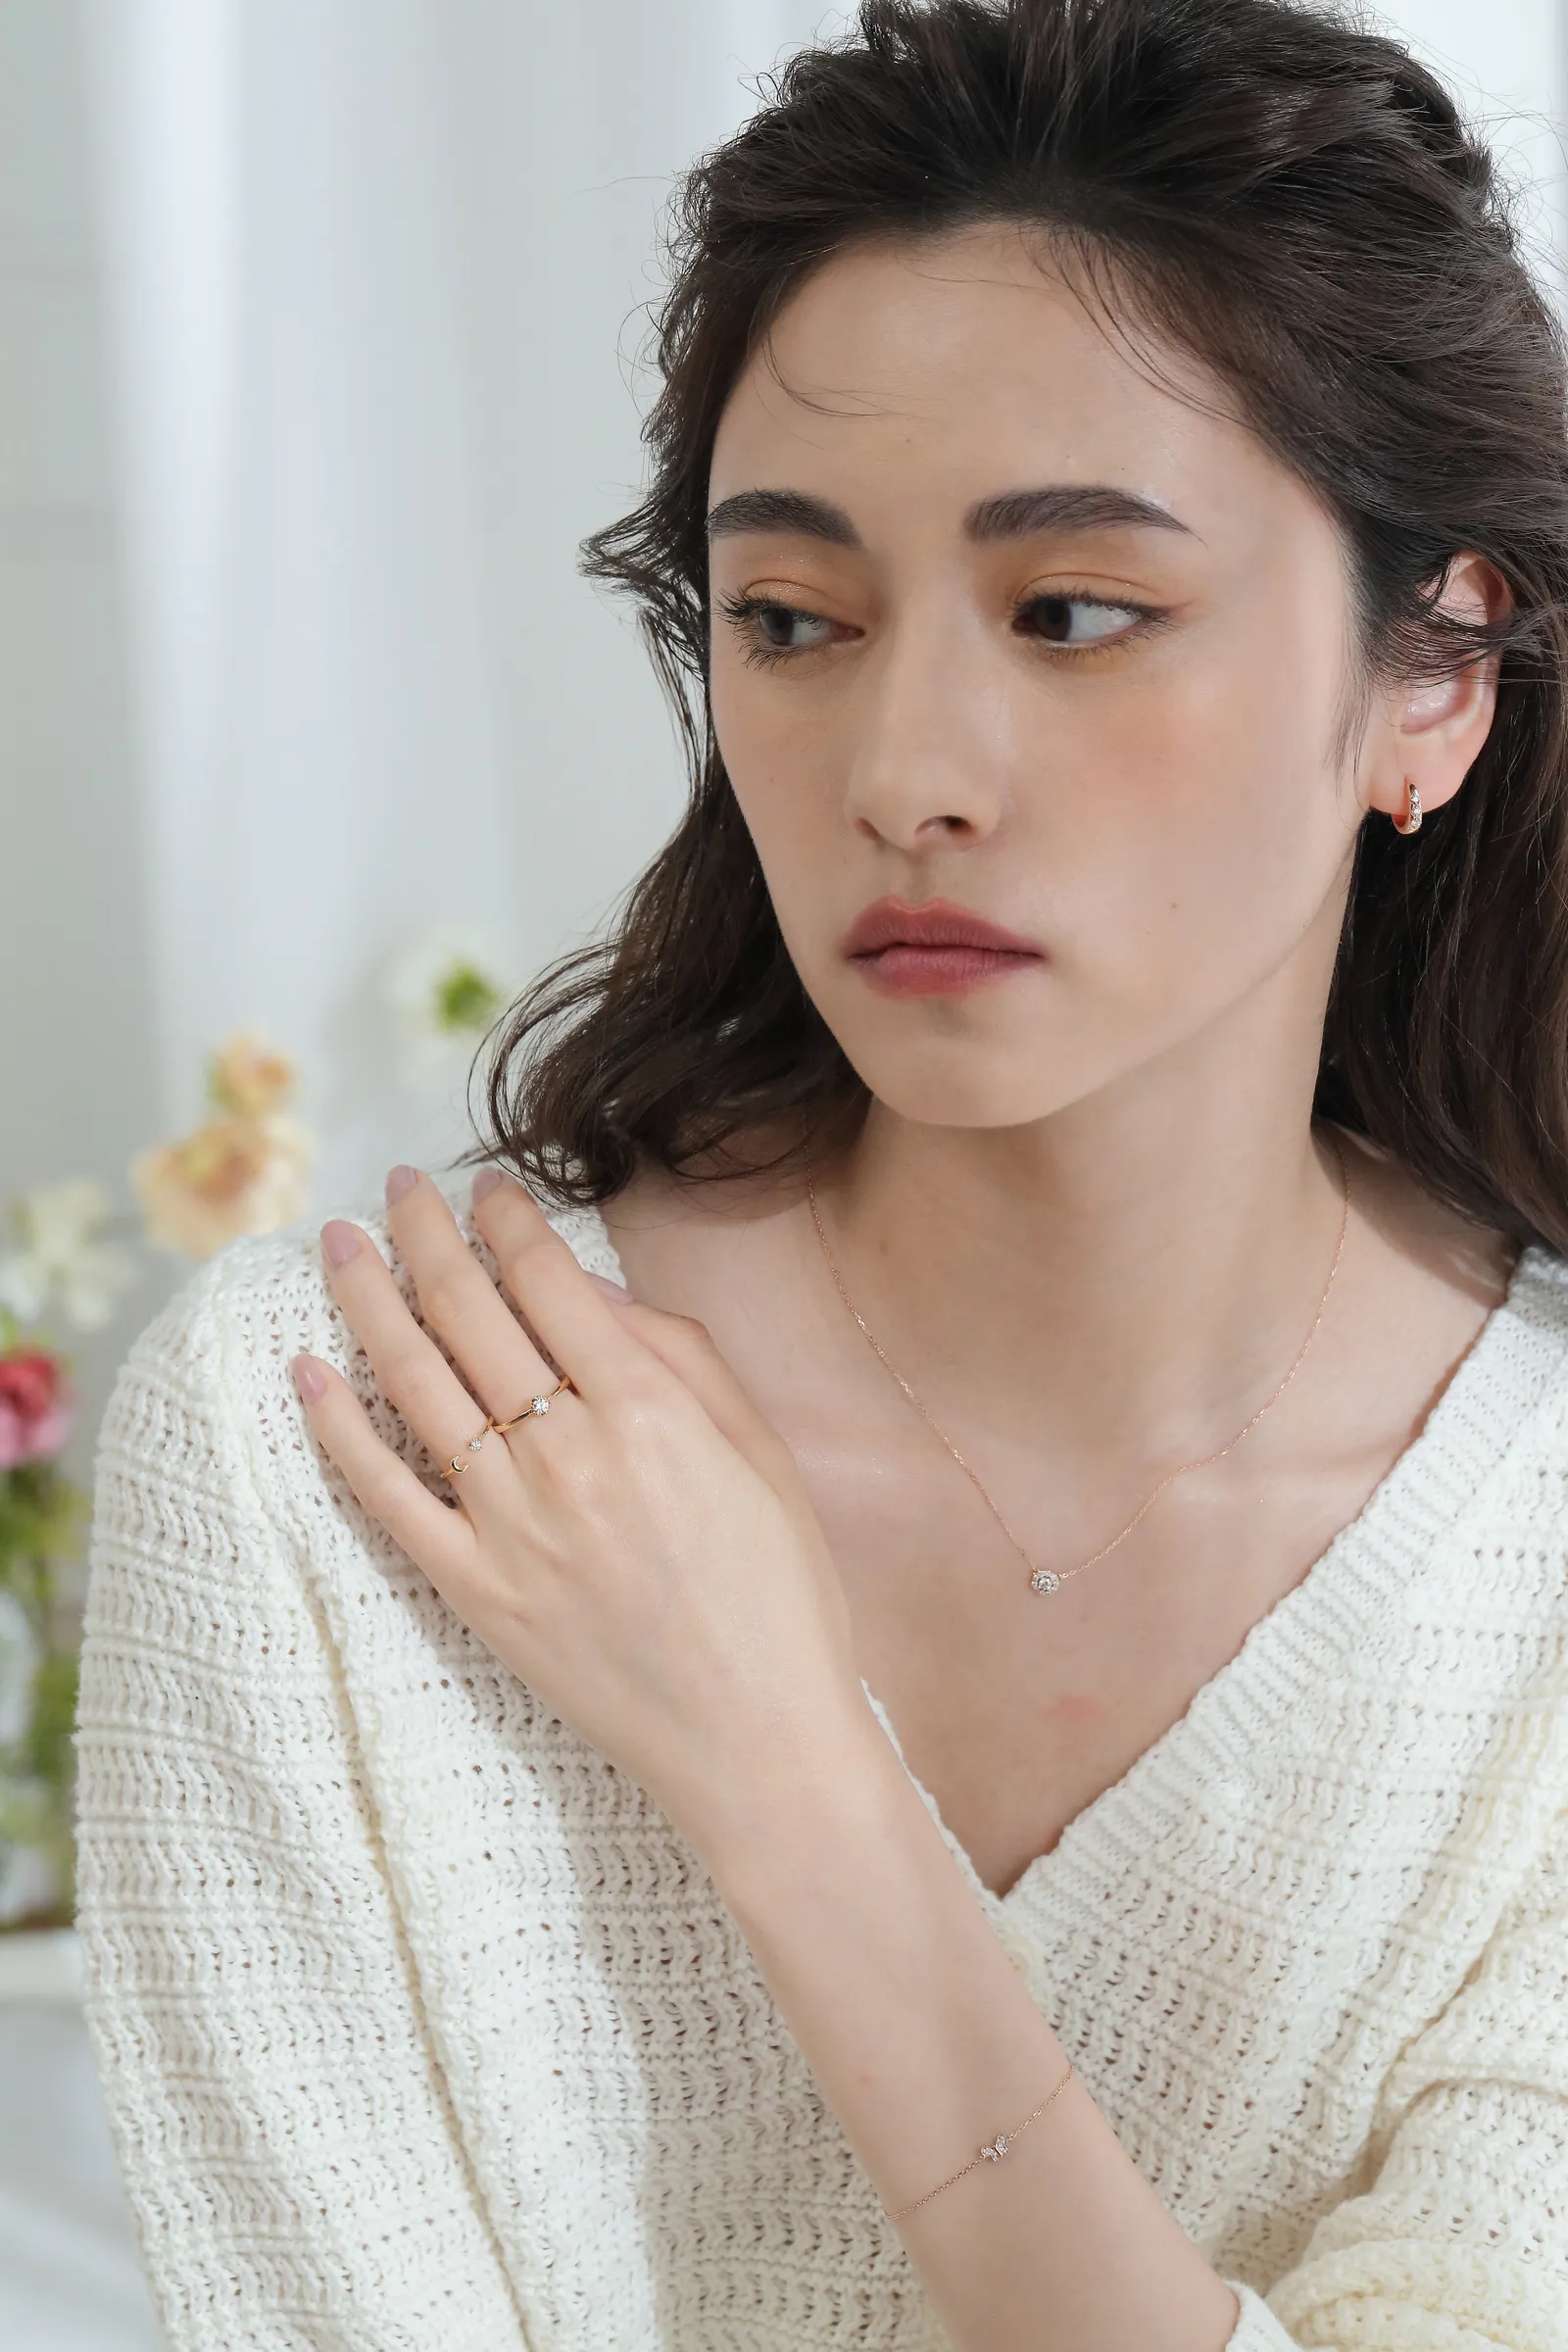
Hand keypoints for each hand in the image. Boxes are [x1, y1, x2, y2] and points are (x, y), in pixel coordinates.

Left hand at [291, 1166, 871, 1854]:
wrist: (758, 1741)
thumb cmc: (781, 1595)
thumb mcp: (763, 1454)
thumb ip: (686, 1361)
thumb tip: (598, 1293)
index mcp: (649, 1410)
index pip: (549, 1281)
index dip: (507, 1220)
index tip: (484, 1186)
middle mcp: (567, 1453)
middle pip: (470, 1313)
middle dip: (427, 1234)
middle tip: (396, 1188)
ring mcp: (510, 1523)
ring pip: (416, 1384)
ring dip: (370, 1301)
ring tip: (340, 1245)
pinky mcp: (474, 1589)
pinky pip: (387, 1496)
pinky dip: (339, 1429)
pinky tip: (308, 1371)